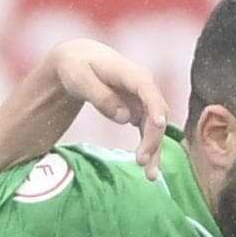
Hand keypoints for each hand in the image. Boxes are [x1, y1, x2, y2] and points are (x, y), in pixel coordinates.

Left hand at [46, 38, 168, 181]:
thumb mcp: (80, 79)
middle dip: (153, 138)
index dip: (155, 107)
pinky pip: (149, 131)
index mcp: (130, 73)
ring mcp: (144, 99)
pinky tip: (148, 168)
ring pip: (156, 127)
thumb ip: (101, 97)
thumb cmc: (77, 67)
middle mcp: (144, 86)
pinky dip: (149, 148)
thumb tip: (125, 118)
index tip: (158, 125)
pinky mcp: (140, 111)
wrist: (79, 60)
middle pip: (156, 113)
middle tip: (141, 161)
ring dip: (155, 150)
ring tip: (150, 176)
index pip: (148, 90)